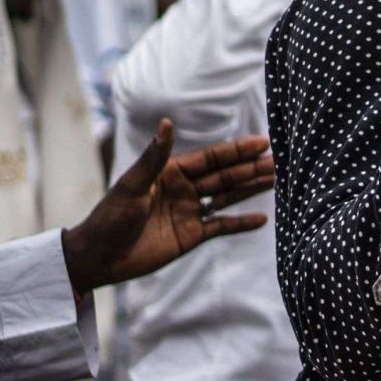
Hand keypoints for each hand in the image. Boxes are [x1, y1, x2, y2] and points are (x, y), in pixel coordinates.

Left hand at [60, 120, 273, 291]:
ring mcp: (189, 212)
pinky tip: (262, 219)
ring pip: (227, 197)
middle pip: (224, 176)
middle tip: (280, 161)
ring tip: (276, 179)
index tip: (262, 142)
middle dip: (250, 168)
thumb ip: (155, 157)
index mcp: (170, 173)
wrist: (100, 257)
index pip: (210, 158)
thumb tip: (167, 123)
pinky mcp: (192, 235)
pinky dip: (241, 222)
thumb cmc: (110, 217)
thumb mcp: (133, 185)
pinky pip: (222, 226)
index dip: (236, 150)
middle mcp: (183, 189)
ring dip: (251, 188)